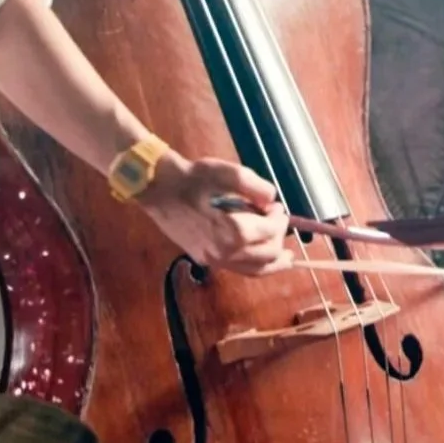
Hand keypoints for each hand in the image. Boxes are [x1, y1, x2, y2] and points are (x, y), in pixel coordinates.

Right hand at [136, 152, 291, 275]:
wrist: (157, 187)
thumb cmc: (190, 177)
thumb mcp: (225, 172)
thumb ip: (254, 185)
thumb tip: (271, 198)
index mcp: (230, 231)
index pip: (269, 232)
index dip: (279, 218)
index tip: (278, 206)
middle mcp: (223, 252)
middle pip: (266, 255)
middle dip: (278, 237)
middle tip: (278, 220)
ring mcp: (213, 259)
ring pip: (253, 270)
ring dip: (273, 262)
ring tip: (287, 259)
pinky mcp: (205, 259)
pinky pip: (238, 269)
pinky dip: (255, 265)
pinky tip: (260, 258)